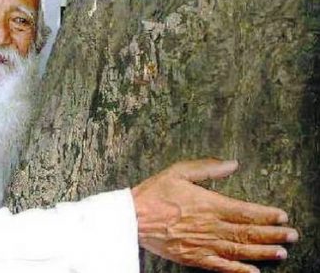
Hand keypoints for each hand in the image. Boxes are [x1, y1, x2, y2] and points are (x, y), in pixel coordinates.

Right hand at [131, 159, 298, 272]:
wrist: (132, 217)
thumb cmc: (155, 192)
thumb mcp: (179, 171)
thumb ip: (208, 168)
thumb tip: (232, 163)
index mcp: (208, 204)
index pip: (245, 211)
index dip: (266, 215)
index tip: (282, 216)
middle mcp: (210, 226)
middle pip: (248, 232)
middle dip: (272, 234)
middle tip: (292, 236)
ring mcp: (203, 244)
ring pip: (240, 250)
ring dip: (262, 252)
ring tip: (281, 253)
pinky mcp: (194, 257)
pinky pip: (221, 267)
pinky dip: (239, 271)